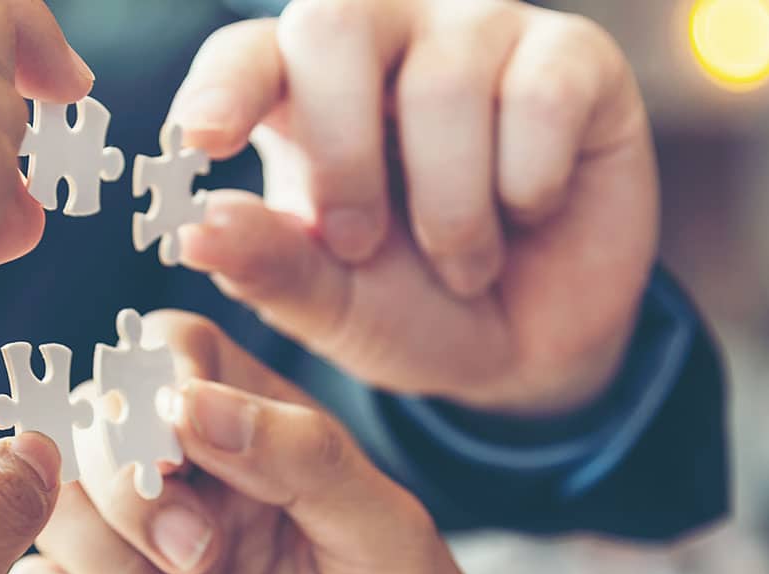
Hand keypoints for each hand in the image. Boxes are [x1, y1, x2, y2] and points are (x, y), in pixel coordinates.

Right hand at [0, 311, 488, 573]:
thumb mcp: (386, 534)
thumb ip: (302, 456)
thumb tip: (189, 401)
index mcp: (256, 428)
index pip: (170, 349)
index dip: (152, 379)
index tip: (176, 450)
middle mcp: (186, 477)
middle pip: (90, 425)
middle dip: (129, 492)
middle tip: (200, 557)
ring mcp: (139, 548)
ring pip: (55, 507)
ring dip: (112, 566)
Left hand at [168, 0, 657, 415]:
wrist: (532, 347)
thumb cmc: (413, 309)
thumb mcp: (333, 305)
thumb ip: (268, 265)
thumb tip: (195, 232)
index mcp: (302, 89)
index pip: (246, 54)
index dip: (222, 87)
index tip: (200, 141)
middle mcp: (385, 37)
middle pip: (334, 23)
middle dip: (342, 150)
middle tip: (358, 244)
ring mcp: (480, 34)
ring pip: (446, 82)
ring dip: (451, 208)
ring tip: (464, 264)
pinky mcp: (573, 57)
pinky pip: (542, 97)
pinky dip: (528, 185)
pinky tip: (529, 211)